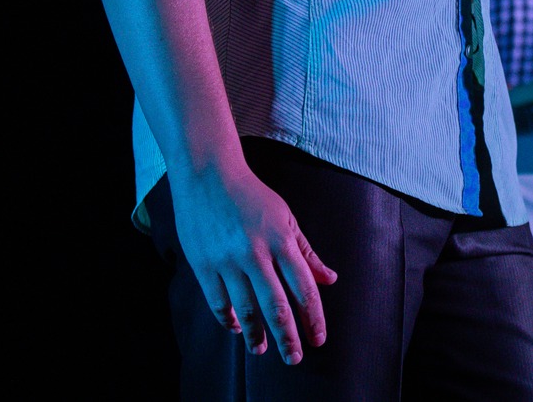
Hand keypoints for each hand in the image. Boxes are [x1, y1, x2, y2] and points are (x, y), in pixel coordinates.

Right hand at [169, 161, 337, 364]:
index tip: (318, 339)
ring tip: (262, 350)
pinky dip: (228, 319)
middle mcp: (255, 252)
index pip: (303, 287)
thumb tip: (330, 280)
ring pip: (245, 309)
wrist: (207, 174)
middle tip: (294, 358)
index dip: (313, 317)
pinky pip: (218, 301)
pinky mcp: (203, 264)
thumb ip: (307, 252)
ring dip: (256, 334)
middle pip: (276, 305)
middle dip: (288, 336)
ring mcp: (226, 260)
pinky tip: (237, 328)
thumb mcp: (286, 218)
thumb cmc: (251, 195)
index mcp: (280, 240)